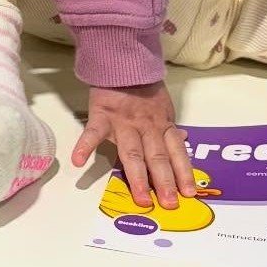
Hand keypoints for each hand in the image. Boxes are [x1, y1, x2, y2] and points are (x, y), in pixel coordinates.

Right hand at [71, 81, 195, 209]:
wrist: (122, 62)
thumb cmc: (143, 88)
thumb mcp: (163, 106)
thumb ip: (169, 127)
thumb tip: (184, 140)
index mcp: (162, 125)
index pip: (176, 151)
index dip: (183, 172)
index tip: (188, 194)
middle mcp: (146, 127)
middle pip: (157, 156)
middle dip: (164, 181)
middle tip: (169, 204)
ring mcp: (123, 123)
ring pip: (132, 152)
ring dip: (137, 177)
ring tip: (140, 198)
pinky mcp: (101, 116)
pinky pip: (92, 132)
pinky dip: (84, 146)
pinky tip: (78, 161)